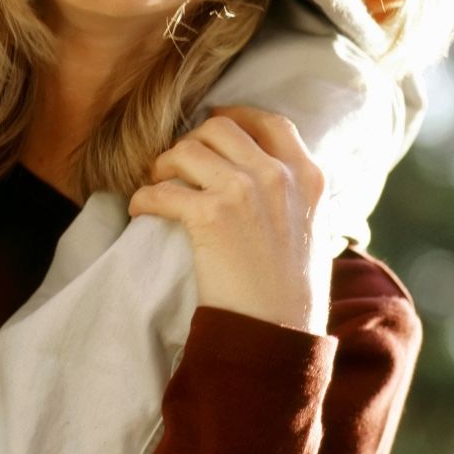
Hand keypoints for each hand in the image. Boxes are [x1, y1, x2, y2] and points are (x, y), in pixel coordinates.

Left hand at [129, 106, 330, 332]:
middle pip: (221, 127)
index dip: (238, 116)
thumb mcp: (312, 229)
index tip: (215, 122)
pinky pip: (161, 189)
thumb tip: (260, 168)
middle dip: (193, 140)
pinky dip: (144, 197)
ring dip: (164, 164)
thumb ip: (292, 193)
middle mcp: (277, 175)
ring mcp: (243, 191)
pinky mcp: (210, 215)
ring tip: (157, 182)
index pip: (272, 122)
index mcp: (308, 176)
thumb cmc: (292, 293)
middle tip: (179, 163)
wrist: (278, 336)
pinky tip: (141, 208)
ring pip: (187, 149)